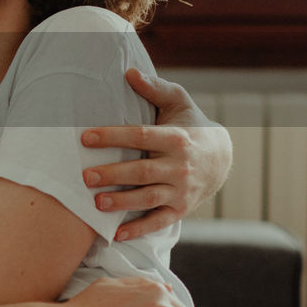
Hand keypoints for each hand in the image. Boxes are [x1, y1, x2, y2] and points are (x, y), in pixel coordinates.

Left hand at [80, 69, 231, 239]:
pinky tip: (116, 234)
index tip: (85, 138)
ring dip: (122, 203)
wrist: (221, 157)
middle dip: (113, 174)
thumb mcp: (177, 102)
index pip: (141, 136)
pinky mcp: (181, 209)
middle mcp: (180, 166)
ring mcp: (182, 190)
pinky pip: (158, 221)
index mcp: (177, 138)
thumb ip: (154, 88)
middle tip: (85, 176)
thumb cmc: (189, 124)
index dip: (113, 136)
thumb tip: (128, 72)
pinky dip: (138, 230)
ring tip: (97, 203)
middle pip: (143, 172)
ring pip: (149, 198)